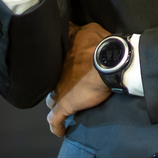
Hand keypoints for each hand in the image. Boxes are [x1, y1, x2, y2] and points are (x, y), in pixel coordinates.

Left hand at [45, 22, 112, 136]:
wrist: (108, 63)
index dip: (55, 66)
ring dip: (56, 102)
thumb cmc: (99, 45)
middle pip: (49, 82)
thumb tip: (72, 26)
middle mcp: (54, 73)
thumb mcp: (88, 30)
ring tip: (65, 105)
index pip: (49, 61)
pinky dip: (56, 126)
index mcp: (59, 57)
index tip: (60, 66)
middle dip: (56, 84)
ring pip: (51, 100)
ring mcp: (58, 90)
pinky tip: (60, 131)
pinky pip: (55, 119)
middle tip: (67, 85)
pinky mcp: (65, 104)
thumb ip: (78, 30)